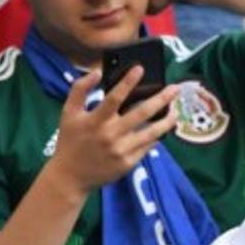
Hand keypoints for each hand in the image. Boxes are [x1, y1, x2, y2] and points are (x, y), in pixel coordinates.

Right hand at [44, 69, 179, 198]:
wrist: (70, 176)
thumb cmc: (70, 140)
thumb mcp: (68, 113)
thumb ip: (79, 90)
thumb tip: (97, 72)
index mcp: (95, 121)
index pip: (114, 97)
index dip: (128, 82)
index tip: (140, 68)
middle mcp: (110, 135)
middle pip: (142, 113)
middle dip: (161, 99)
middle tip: (175, 88)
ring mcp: (122, 150)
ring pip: (152, 132)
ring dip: (167, 120)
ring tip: (176, 111)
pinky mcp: (129, 163)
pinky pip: (147, 146)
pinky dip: (157, 136)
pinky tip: (163, 128)